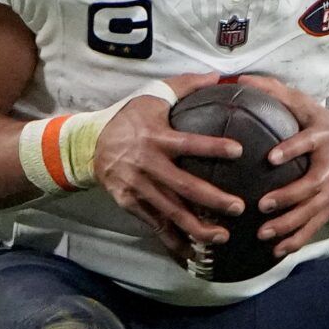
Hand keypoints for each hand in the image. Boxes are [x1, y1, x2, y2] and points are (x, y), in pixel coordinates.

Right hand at [93, 73, 245, 259]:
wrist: (89, 144)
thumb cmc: (129, 118)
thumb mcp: (153, 96)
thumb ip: (186, 86)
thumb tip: (219, 76)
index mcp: (156, 138)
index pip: (189, 143)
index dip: (213, 147)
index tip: (238, 151)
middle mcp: (147, 165)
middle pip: (184, 187)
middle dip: (213, 200)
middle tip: (239, 207)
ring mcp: (137, 187)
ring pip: (171, 212)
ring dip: (198, 227)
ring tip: (223, 237)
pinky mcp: (130, 203)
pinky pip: (154, 224)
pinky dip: (173, 240)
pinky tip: (193, 251)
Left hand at [244, 75, 328, 256]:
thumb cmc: (324, 124)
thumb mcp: (306, 105)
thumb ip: (276, 92)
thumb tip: (242, 79)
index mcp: (324, 135)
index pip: (309, 141)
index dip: (293, 149)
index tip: (271, 158)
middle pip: (314, 183)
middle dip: (289, 196)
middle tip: (263, 205)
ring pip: (315, 209)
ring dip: (291, 224)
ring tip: (265, 233)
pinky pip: (317, 225)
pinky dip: (299, 239)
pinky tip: (278, 250)